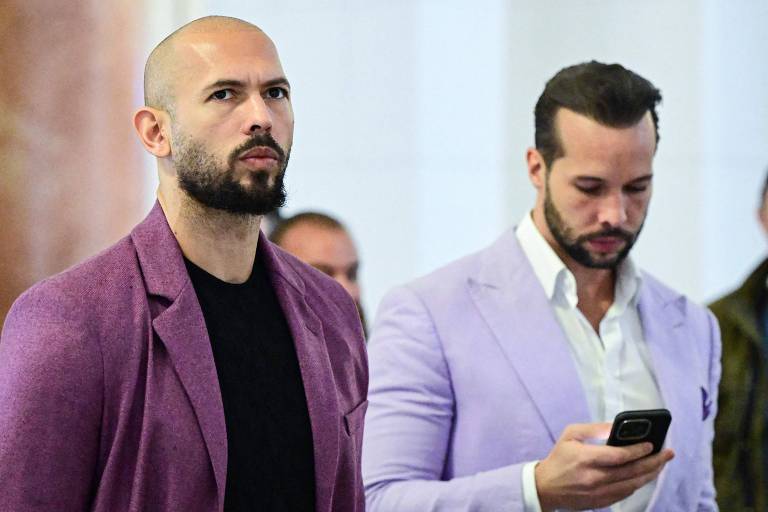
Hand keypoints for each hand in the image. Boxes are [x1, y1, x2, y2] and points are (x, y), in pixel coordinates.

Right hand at [535, 422, 673, 510]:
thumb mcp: (570, 435)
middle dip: (654, 462)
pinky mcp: (601, 503)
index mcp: (586, 459)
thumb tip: (617, 426)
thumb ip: (594, 429)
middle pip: (632, 471)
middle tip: (668, 453)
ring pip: (633, 485)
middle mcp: (594, 478)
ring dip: (650, 474)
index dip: (638, 450)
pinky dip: (638, 484)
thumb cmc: (558, 458)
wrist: (545, 487)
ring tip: (661, 464)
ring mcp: (599, 493)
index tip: (651, 444)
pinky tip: (645, 475)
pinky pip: (626, 494)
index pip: (619, 456)